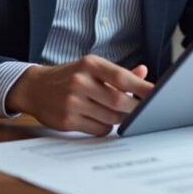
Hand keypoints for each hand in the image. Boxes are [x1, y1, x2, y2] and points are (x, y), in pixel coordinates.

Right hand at [5, 55, 152, 135]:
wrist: (34, 87)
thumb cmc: (69, 76)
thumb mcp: (91, 67)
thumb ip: (117, 72)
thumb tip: (143, 71)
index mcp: (89, 64)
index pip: (121, 76)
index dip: (142, 87)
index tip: (158, 93)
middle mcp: (80, 81)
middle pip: (119, 100)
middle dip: (135, 107)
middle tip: (145, 110)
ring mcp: (72, 102)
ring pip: (111, 117)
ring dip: (121, 118)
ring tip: (118, 112)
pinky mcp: (67, 120)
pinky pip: (99, 129)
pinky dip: (106, 126)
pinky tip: (101, 118)